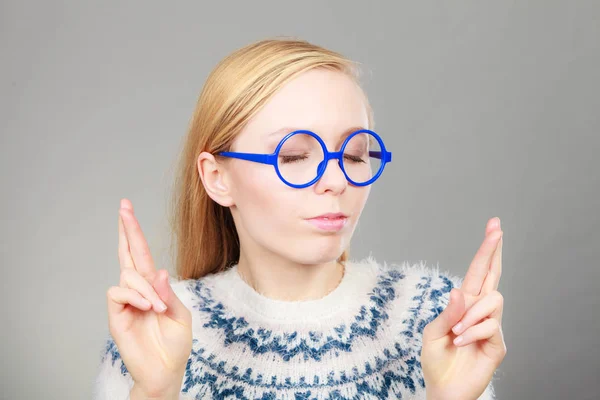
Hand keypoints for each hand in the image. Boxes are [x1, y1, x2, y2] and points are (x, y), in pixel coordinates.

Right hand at [106, 198, 192, 398]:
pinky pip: (119, 293)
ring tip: (158, 308)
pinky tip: (147, 307)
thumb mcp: (180, 315)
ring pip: (128, 275)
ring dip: (146, 288)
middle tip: (124, 206)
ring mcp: (125, 301)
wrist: (165, 371)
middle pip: (127, 253)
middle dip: (127, 228)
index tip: (127, 208)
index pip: (141, 253)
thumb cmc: (175, 344)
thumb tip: (158, 270)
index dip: (134, 231)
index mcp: (153, 286)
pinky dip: (135, 296)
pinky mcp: (116, 315)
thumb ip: (169, 293)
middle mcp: (137, 289)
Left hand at [421, 217, 506, 399]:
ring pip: (493, 300)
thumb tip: (459, 290)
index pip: (478, 272)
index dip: (486, 250)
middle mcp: (479, 310)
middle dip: (493, 251)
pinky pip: (490, 326)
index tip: (494, 227)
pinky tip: (461, 342)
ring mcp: (491, 325)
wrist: (443, 388)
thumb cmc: (436, 359)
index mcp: (463, 303)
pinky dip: (471, 332)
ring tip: (456, 332)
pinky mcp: (497, 343)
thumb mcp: (433, 333)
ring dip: (471, 314)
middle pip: (493, 275)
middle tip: (496, 229)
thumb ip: (448, 313)